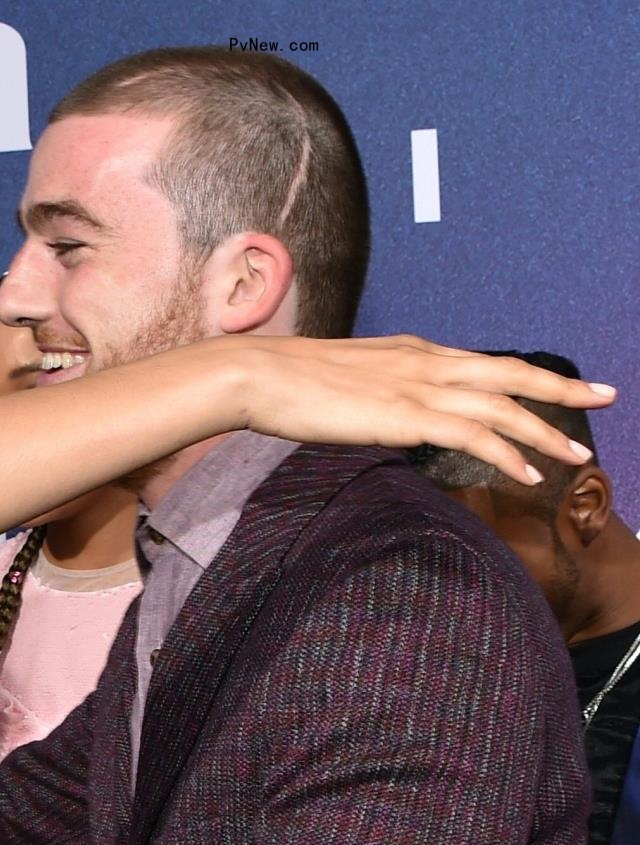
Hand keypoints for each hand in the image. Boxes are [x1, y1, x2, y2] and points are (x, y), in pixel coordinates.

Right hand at [203, 335, 612, 479]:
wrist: (258, 375)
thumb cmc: (282, 383)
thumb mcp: (339, 383)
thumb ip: (371, 394)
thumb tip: (378, 415)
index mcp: (410, 352)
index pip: (479, 364)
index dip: (520, 378)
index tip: (551, 388)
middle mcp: (425, 361)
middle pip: (509, 373)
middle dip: (560, 389)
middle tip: (605, 397)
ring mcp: (419, 386)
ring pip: (503, 405)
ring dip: (546, 431)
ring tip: (579, 455)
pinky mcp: (408, 414)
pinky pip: (474, 434)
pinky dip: (507, 454)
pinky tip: (528, 473)